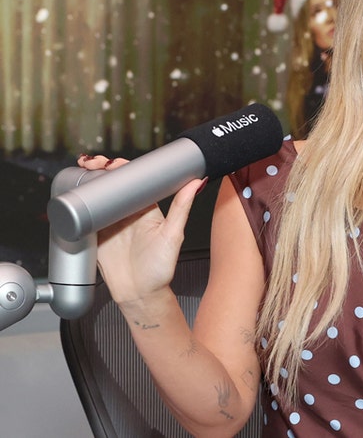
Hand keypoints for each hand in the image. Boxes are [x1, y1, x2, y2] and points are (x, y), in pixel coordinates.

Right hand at [79, 154, 205, 306]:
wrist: (139, 295)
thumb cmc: (160, 269)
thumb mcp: (173, 236)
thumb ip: (182, 209)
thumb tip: (197, 182)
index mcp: (147, 208)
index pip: (135, 180)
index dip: (124, 167)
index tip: (114, 162)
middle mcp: (128, 212)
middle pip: (112, 184)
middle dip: (100, 169)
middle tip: (92, 163)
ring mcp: (110, 223)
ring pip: (97, 196)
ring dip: (87, 181)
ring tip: (81, 170)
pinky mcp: (95, 235)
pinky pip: (84, 215)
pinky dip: (76, 203)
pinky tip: (70, 193)